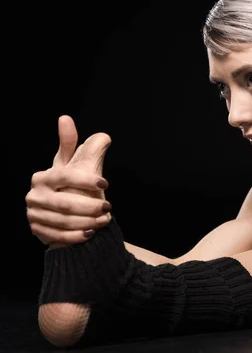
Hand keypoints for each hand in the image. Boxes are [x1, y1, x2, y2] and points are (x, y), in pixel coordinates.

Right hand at [25, 115, 112, 247]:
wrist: (64, 213)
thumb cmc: (72, 185)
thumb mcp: (75, 164)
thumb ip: (75, 146)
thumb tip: (75, 123)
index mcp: (44, 176)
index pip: (65, 176)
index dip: (85, 180)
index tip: (105, 184)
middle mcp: (35, 195)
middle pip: (66, 202)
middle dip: (90, 206)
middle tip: (108, 207)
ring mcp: (34, 214)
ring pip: (64, 221)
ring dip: (88, 221)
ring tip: (105, 219)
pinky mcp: (38, 231)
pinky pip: (59, 236)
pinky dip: (78, 235)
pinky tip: (91, 232)